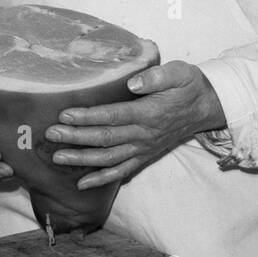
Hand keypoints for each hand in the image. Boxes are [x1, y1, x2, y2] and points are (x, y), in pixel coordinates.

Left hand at [46, 60, 225, 188]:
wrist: (206, 107)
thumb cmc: (189, 86)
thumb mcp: (179, 73)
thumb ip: (156, 77)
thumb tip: (133, 83)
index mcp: (148, 113)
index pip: (112, 116)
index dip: (87, 117)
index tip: (65, 115)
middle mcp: (144, 135)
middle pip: (105, 139)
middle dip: (76, 138)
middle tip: (50, 134)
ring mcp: (143, 148)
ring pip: (109, 158)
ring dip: (82, 160)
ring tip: (57, 157)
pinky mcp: (144, 156)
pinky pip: (121, 172)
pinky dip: (101, 179)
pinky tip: (81, 183)